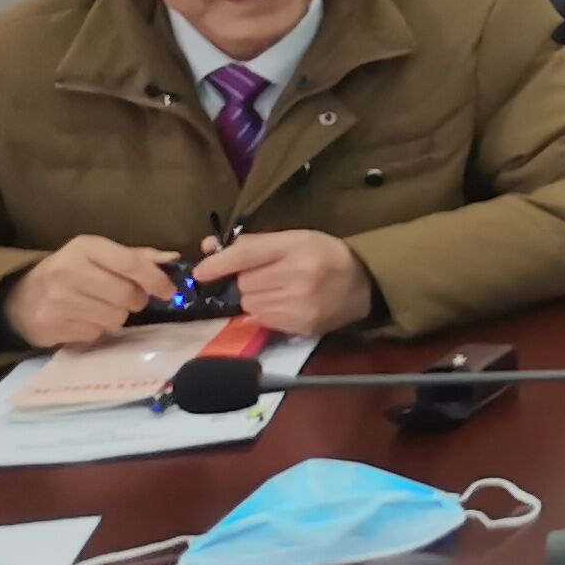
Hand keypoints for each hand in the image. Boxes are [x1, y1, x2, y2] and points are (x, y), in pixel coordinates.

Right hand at [1, 236, 176, 348]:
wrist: (20, 298)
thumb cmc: (70, 273)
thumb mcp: (98, 256)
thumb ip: (136, 258)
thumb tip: (172, 259)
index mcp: (85, 247)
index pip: (131, 264)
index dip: (156, 280)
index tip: (168, 292)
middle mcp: (68, 270)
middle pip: (127, 295)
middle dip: (135, 301)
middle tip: (126, 300)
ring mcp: (57, 299)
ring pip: (115, 317)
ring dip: (115, 317)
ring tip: (99, 308)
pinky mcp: (51, 325)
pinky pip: (95, 334)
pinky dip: (96, 330)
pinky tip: (82, 320)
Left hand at [188, 229, 378, 336]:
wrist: (364, 284)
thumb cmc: (324, 255)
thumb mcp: (295, 239)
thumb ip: (252, 244)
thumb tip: (208, 248)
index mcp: (297, 247)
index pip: (246, 255)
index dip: (218, 264)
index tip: (200, 272)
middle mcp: (298, 275)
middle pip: (244, 283)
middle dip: (248, 280)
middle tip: (270, 276)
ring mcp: (299, 304)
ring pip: (250, 303)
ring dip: (256, 297)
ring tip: (280, 290)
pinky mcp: (300, 325)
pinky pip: (263, 319)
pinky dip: (267, 312)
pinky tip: (287, 304)